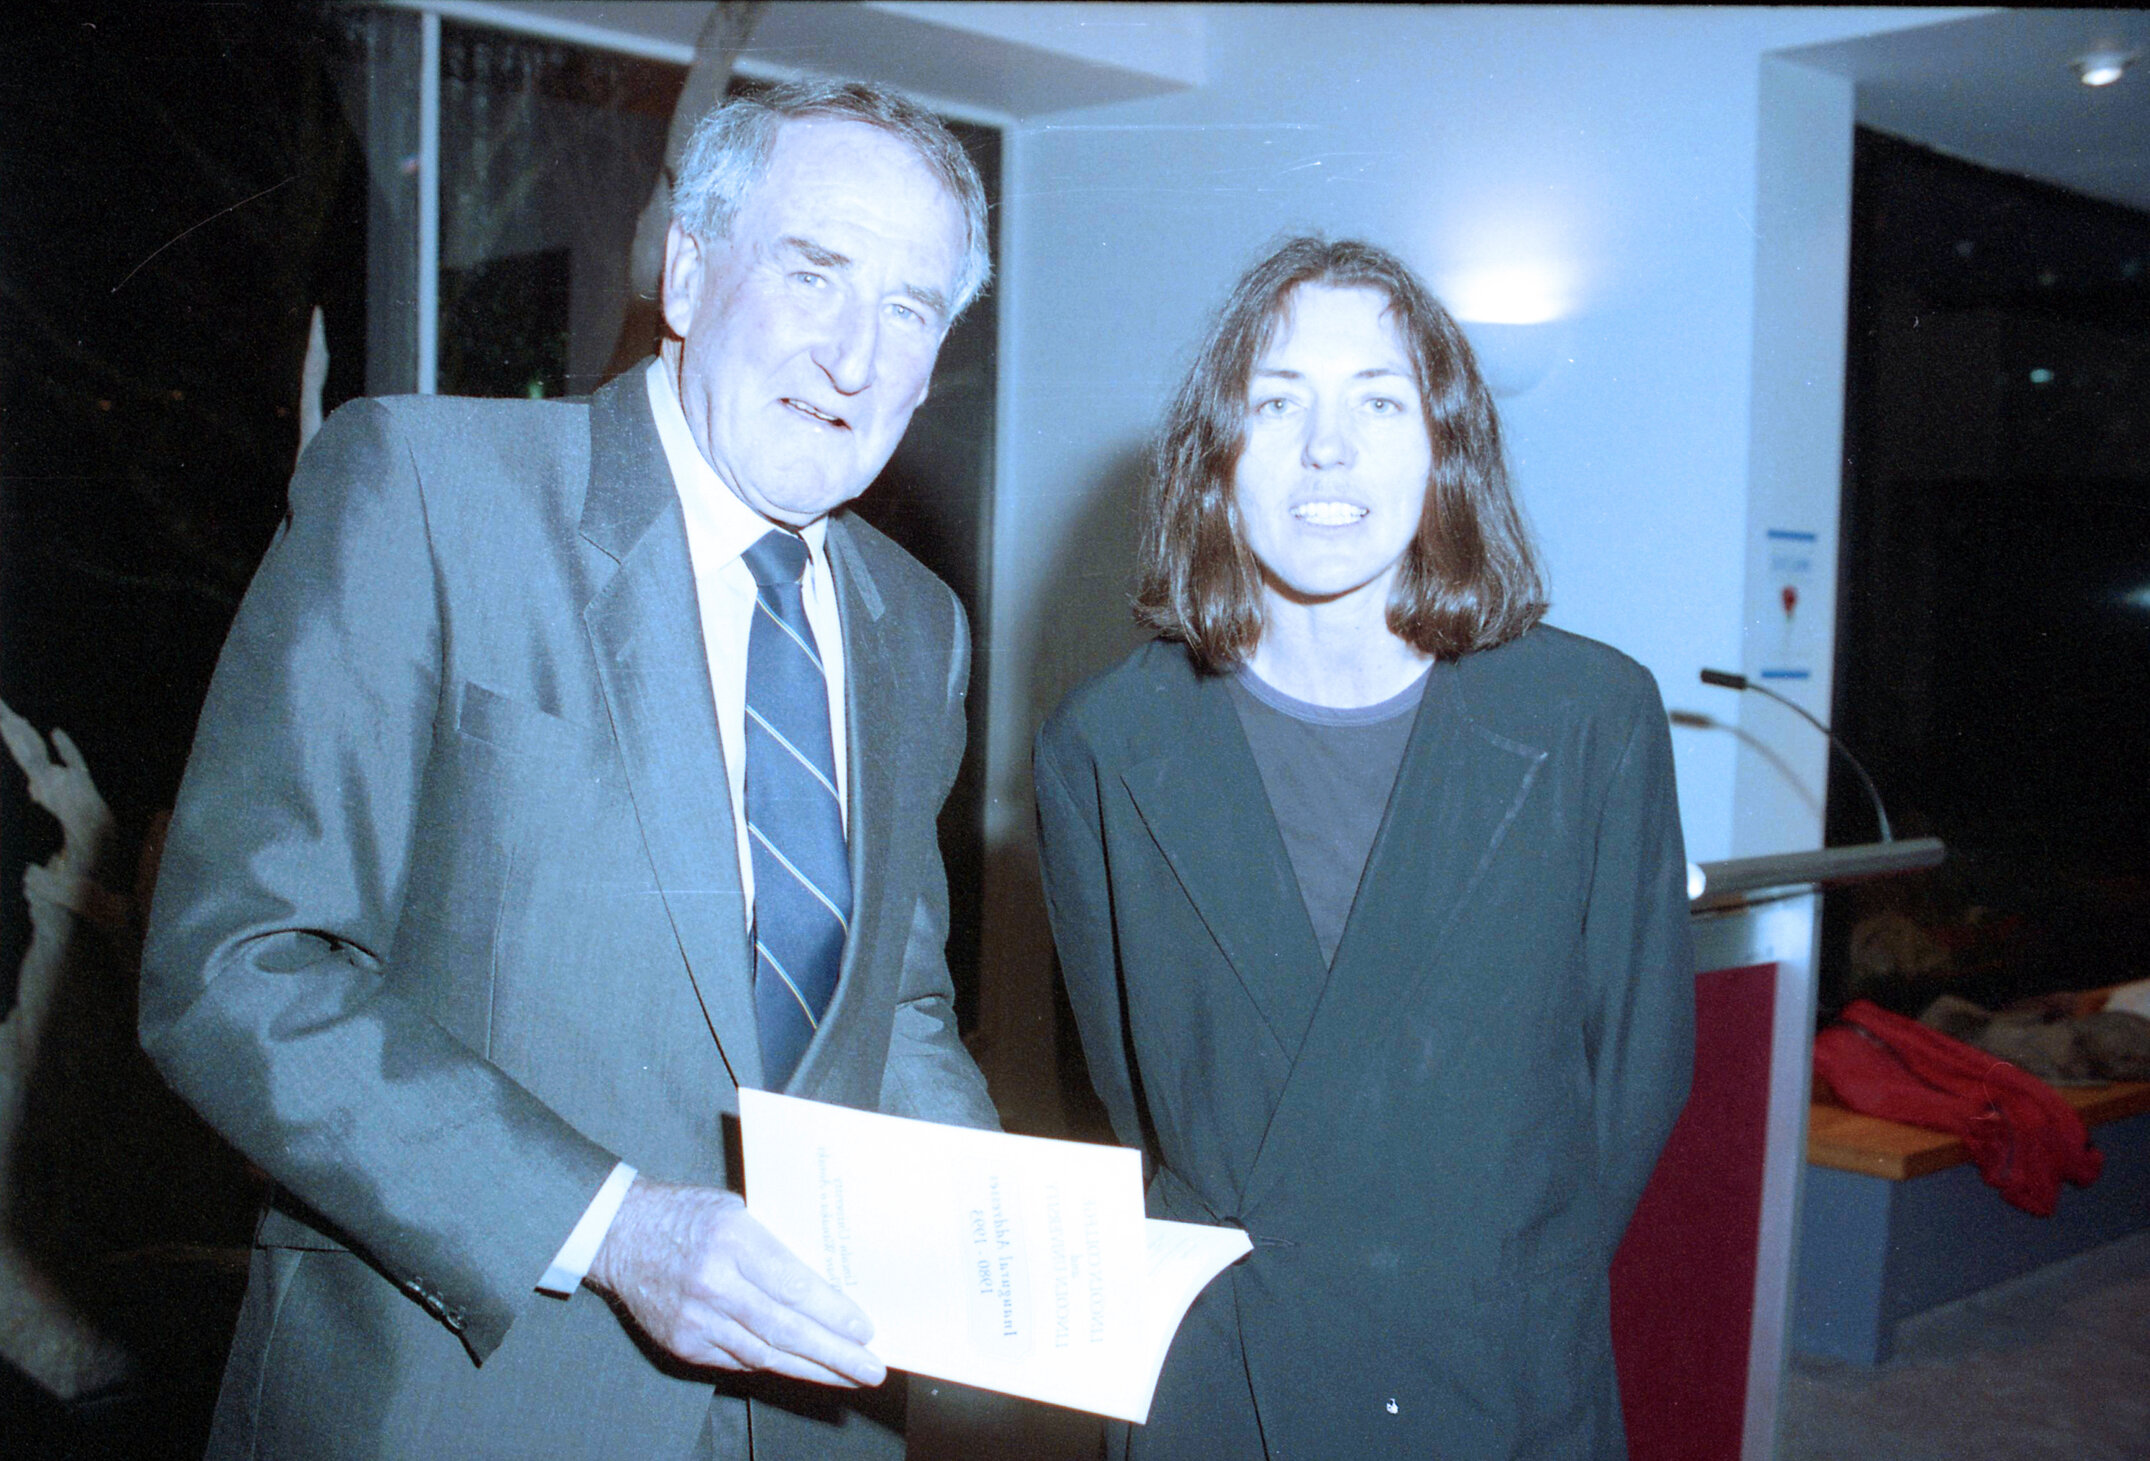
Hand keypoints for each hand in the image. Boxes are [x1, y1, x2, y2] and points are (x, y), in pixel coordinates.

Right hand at [585, 1178, 884, 1387]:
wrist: (620, 1233)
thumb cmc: (688, 1214)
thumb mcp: (737, 1210)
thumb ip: (776, 1244)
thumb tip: (828, 1281)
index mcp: (732, 1240)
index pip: (793, 1286)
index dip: (832, 1313)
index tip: (864, 1328)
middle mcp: (713, 1283)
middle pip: (784, 1329)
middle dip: (835, 1354)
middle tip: (871, 1369)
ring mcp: (695, 1318)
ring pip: (764, 1354)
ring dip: (811, 1369)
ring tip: (847, 1377)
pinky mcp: (682, 1343)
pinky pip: (738, 1361)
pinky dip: (774, 1366)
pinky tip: (802, 1368)